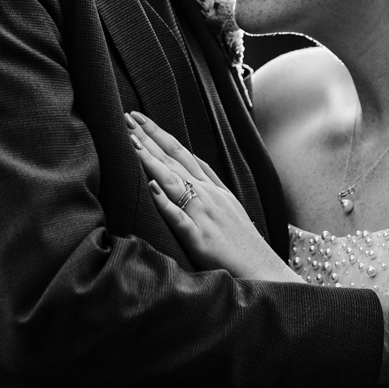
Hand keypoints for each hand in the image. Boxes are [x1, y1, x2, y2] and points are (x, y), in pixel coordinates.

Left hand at [129, 112, 298, 283]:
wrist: (262, 270)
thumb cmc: (242, 240)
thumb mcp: (229, 203)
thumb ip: (211, 182)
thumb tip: (192, 161)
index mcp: (212, 187)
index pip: (180, 152)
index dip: (158, 133)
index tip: (137, 118)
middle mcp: (207, 195)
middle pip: (173, 160)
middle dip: (148, 138)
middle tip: (126, 118)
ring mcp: (204, 215)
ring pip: (174, 182)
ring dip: (151, 161)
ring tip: (131, 143)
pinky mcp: (200, 240)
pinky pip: (180, 219)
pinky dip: (166, 203)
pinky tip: (151, 188)